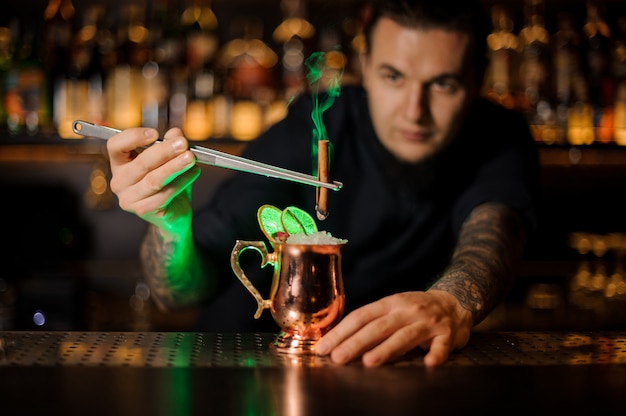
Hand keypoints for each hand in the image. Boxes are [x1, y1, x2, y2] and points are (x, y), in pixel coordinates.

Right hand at [107, 127, 200, 232]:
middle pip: (141, 163)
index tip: (155, 133)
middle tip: (183, 143)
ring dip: (174, 167)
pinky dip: (181, 182)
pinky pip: (164, 194)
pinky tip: (193, 173)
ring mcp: (129, 198)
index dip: (133, 137)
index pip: (115, 145)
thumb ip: (170, 145)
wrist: (173, 212)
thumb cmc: (167, 183)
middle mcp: (120, 181)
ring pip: (154, 180)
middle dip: (164, 151)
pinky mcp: (143, 210)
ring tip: (191, 158)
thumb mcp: (169, 160)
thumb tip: (176, 133)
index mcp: (120, 163)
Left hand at [315, 290, 472, 366]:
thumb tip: (339, 341)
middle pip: (378, 327)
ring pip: (405, 336)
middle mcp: (407, 310)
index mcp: (390, 303)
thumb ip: (372, 322)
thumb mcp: (393, 309)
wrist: (454, 303)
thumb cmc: (415, 311)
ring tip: (369, 362)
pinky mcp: (447, 334)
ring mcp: (427, 321)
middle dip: (356, 343)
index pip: (361, 316)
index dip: (341, 331)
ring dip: (387, 349)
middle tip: (338, 358)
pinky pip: (441, 345)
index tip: (324, 347)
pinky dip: (436, 354)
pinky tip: (429, 363)